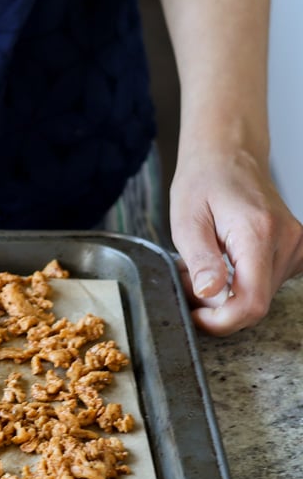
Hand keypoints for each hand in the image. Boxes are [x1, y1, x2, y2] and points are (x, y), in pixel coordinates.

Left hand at [168, 147, 302, 334]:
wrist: (228, 156)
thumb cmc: (203, 183)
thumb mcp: (187, 221)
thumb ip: (201, 259)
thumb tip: (209, 294)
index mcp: (259, 234)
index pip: (251, 303)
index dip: (221, 321)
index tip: (195, 317)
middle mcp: (288, 241)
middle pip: (256, 305)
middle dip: (216, 307)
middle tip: (188, 282)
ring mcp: (296, 246)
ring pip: (260, 297)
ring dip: (226, 295)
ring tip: (201, 267)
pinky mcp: (295, 249)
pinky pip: (267, 283)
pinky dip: (240, 284)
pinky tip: (221, 265)